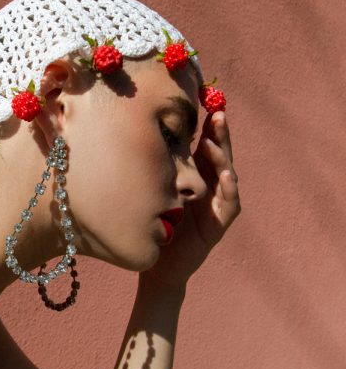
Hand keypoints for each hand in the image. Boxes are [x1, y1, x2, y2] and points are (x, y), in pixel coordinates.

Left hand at [140, 110, 240, 290]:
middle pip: (220, 155)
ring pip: (226, 176)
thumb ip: (155, 165)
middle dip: (220, 135)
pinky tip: (226, 176)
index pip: (205, 146)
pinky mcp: (219, 225)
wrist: (155, 265)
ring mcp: (217, 206)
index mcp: (196, 176)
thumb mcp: (153, 188)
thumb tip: (138, 131)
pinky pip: (230, 204)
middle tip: (217, 114)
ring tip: (216, 142)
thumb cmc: (152, 224)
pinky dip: (229, 189)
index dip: (208, 127)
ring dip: (223, 157)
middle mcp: (210, 188)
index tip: (206, 104)